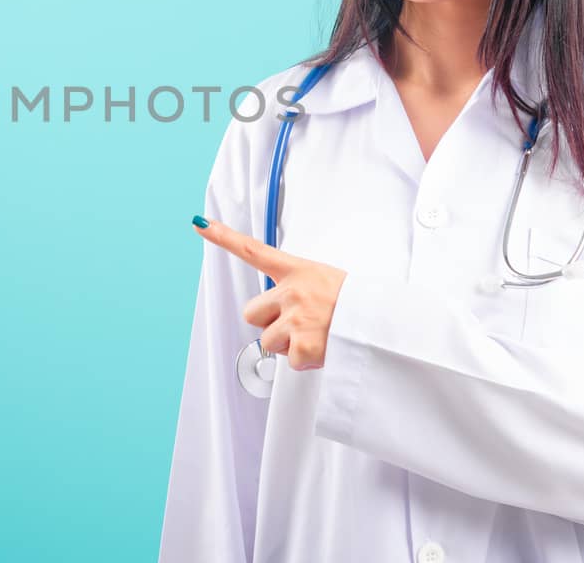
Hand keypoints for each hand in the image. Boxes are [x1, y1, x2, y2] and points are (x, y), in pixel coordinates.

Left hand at [193, 216, 346, 370]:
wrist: (384, 325)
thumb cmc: (356, 304)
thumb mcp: (326, 282)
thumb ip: (297, 290)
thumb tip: (278, 313)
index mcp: (297, 271)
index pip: (253, 249)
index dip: (222, 236)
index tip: (199, 222)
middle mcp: (291, 291)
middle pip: (251, 313)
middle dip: (270, 322)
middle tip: (300, 323)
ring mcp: (295, 318)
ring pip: (268, 341)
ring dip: (289, 344)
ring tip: (317, 334)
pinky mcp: (302, 346)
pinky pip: (290, 361)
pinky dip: (306, 362)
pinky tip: (324, 349)